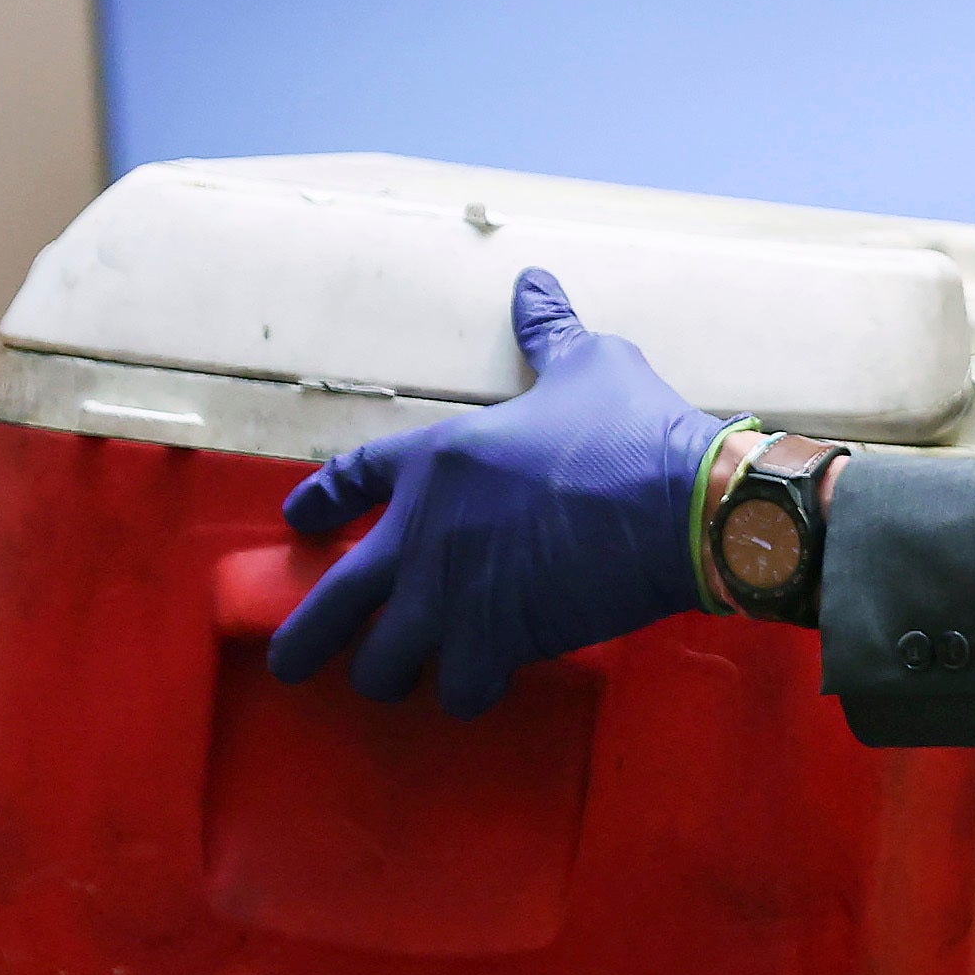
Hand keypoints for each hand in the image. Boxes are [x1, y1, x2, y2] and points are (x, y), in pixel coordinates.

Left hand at [267, 268, 728, 716]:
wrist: (682, 506)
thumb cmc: (630, 429)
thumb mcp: (590, 363)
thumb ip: (550, 332)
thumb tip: (533, 281)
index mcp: (435, 460)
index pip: (347, 480)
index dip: (315, 504)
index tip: (295, 522)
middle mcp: (422, 536)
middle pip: (330, 605)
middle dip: (304, 642)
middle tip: (292, 663)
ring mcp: (452, 598)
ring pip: (381, 663)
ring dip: (387, 675)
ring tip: (395, 681)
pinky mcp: (497, 643)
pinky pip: (456, 689)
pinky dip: (465, 692)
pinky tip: (477, 688)